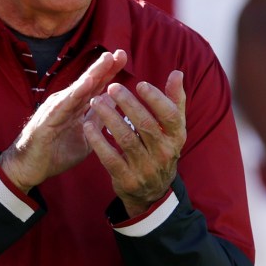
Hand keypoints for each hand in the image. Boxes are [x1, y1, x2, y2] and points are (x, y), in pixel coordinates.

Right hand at [0, 50, 127, 191]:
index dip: (109, 72)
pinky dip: (75, 93)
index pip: (95, 86)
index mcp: (76, 107)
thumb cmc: (55, 153)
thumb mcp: (85, 137)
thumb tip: (113, 101)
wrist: (29, 168)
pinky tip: (86, 83)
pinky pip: (63, 105)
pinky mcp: (47, 119)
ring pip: (77, 88)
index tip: (124, 56)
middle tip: (120, 52)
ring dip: (92, 73)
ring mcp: (56, 109)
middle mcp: (66, 103)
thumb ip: (97, 119)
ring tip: (106, 60)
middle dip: (104, 67)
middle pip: (88, 82)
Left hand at [83, 70, 185, 216]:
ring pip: (126, 139)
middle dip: (128, 104)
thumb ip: (174, 101)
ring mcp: (145, 168)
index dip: (156, 99)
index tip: (140, 83)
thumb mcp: (172, 129)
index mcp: (176, 138)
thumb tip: (177, 73)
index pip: (170, 116)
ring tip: (96, 101)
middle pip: (146, 125)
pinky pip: (110, 158)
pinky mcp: (127, 179)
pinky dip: (98, 141)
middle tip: (111, 87)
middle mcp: (164, 153)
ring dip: (109, 118)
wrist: (152, 192)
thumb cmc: (160, 150)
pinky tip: (88, 126)